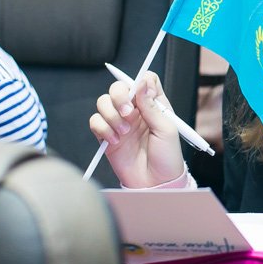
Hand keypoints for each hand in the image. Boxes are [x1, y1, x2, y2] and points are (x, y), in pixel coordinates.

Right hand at [89, 72, 185, 187]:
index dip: (141, 81)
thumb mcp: (166, 129)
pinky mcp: (107, 135)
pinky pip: (95, 121)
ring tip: (124, 132)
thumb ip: (152, 106)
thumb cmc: (167, 157)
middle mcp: (136, 110)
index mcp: (154, 105)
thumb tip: (142, 82)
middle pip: (119, 87)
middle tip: (129, 113)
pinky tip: (115, 140)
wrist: (155, 183)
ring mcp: (120, 122)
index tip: (142, 93)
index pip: (144, 80)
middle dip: (120, 97)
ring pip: (103, 102)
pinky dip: (103, 128)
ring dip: (111, 115)